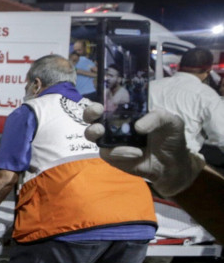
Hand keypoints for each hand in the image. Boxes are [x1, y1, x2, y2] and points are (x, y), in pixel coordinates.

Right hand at [83, 103, 204, 196]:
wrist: (173, 163)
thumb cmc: (169, 137)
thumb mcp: (170, 121)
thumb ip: (157, 117)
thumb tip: (138, 127)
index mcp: (126, 112)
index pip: (108, 102)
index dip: (100, 98)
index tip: (101, 101)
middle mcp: (114, 125)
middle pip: (92, 117)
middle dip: (89, 113)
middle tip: (97, 113)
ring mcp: (111, 141)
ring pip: (91, 134)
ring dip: (93, 132)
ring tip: (102, 131)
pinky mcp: (112, 157)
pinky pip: (108, 152)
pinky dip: (120, 152)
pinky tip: (137, 153)